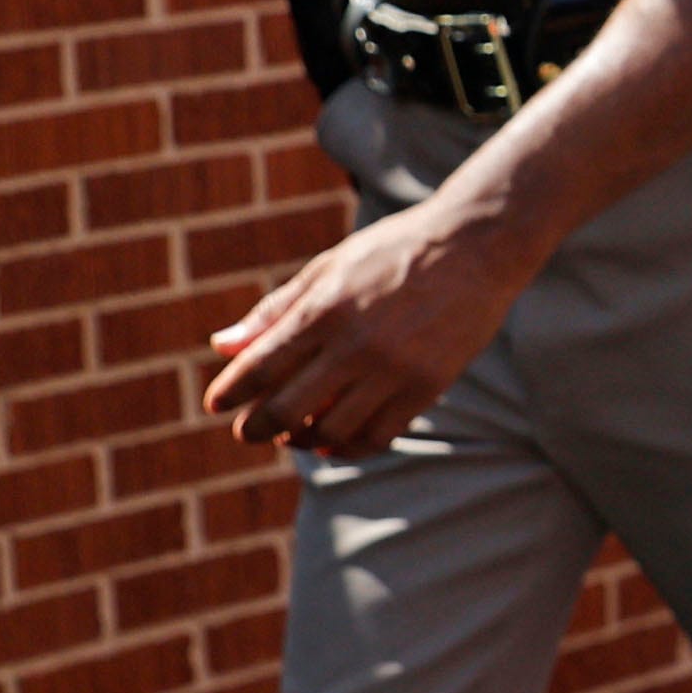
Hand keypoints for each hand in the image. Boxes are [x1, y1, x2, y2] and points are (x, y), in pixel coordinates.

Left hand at [201, 199, 534, 457]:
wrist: (475, 246)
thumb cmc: (393, 251)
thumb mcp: (329, 267)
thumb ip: (276, 309)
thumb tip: (223, 345)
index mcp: (326, 307)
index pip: (262, 364)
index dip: (232, 391)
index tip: (215, 404)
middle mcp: (356, 343)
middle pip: (288, 407)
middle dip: (257, 427)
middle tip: (247, 432)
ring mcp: (394, 369)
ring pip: (331, 430)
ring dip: (301, 440)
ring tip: (291, 435)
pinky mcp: (427, 387)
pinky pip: (377, 435)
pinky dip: (347, 446)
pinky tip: (332, 441)